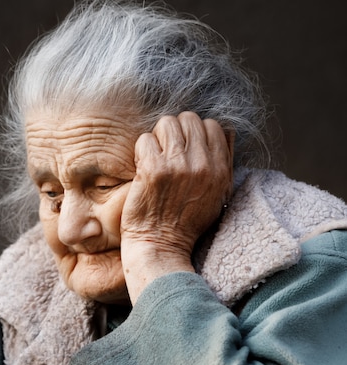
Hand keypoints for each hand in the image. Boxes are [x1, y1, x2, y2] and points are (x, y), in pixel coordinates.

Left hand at [121, 112, 233, 302]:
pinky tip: (142, 167)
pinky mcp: (152, 169)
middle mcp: (201, 164)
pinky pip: (145, 139)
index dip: (195, 132)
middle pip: (188, 119)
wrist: (161, 246)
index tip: (184, 148)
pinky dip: (141, 150)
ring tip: (154, 157)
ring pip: (166, 123)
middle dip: (175, 131)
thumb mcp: (218, 194)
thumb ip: (223, 162)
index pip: (212, 125)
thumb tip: (224, 131)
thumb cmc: (186, 223)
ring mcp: (176, 165)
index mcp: (220, 169)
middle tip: (166, 151)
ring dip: (157, 138)